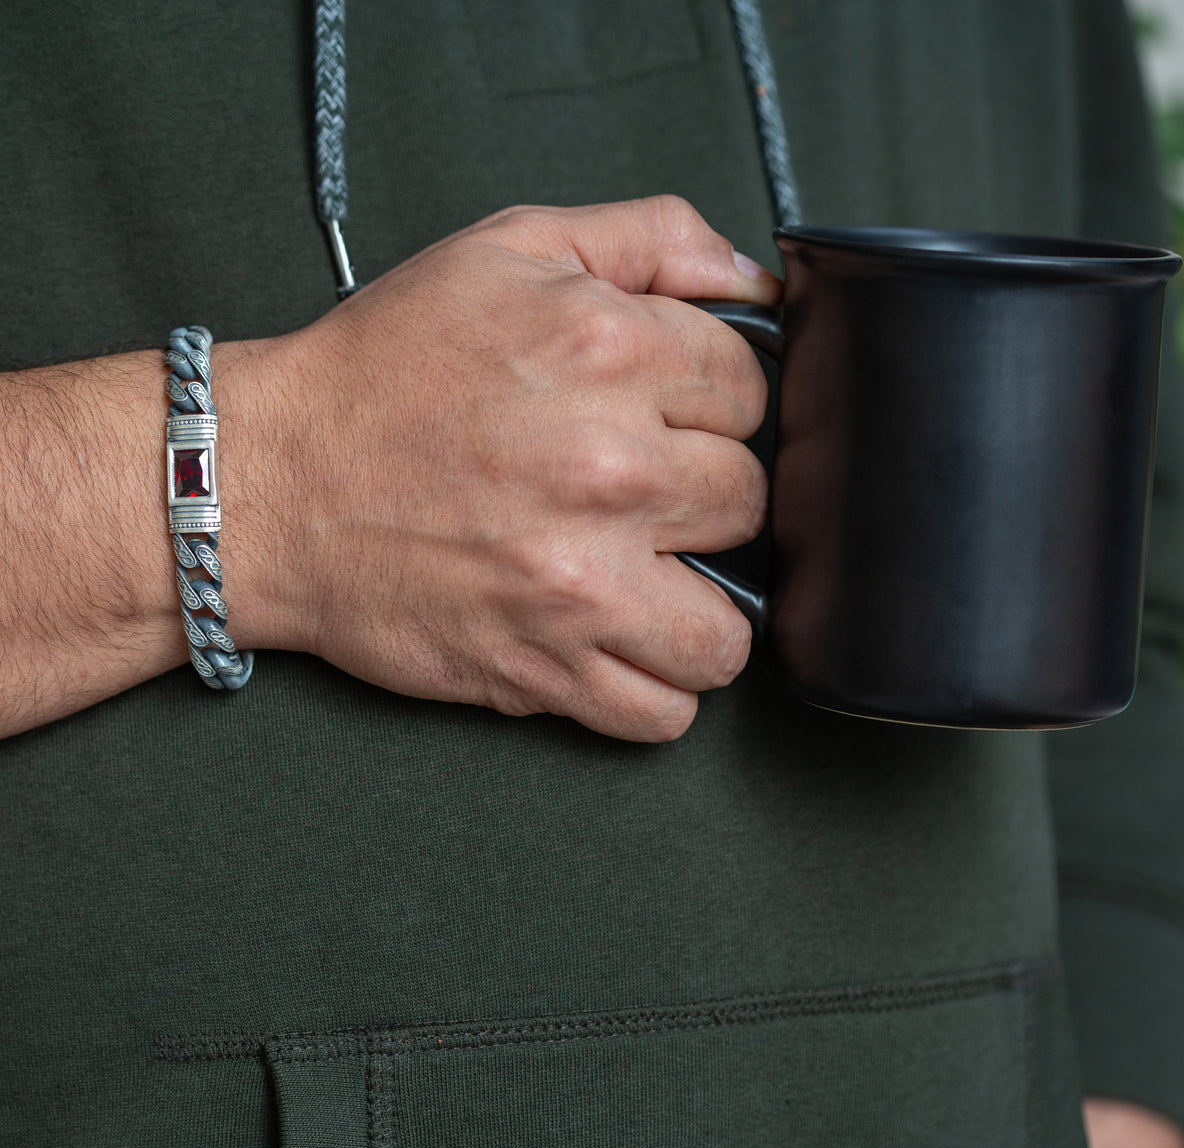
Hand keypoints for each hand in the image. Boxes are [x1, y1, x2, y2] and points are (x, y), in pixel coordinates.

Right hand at [248, 196, 780, 740]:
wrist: (271, 482)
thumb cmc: (383, 368)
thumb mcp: (509, 250)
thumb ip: (650, 238)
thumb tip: (753, 282)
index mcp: (611, 354)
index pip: (751, 393)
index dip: (713, 406)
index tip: (668, 420)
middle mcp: (611, 470)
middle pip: (748, 505)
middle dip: (703, 499)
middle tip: (640, 497)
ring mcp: (583, 582)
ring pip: (727, 632)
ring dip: (700, 611)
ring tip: (650, 585)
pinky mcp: (545, 667)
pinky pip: (663, 713)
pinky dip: (655, 691)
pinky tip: (622, 648)